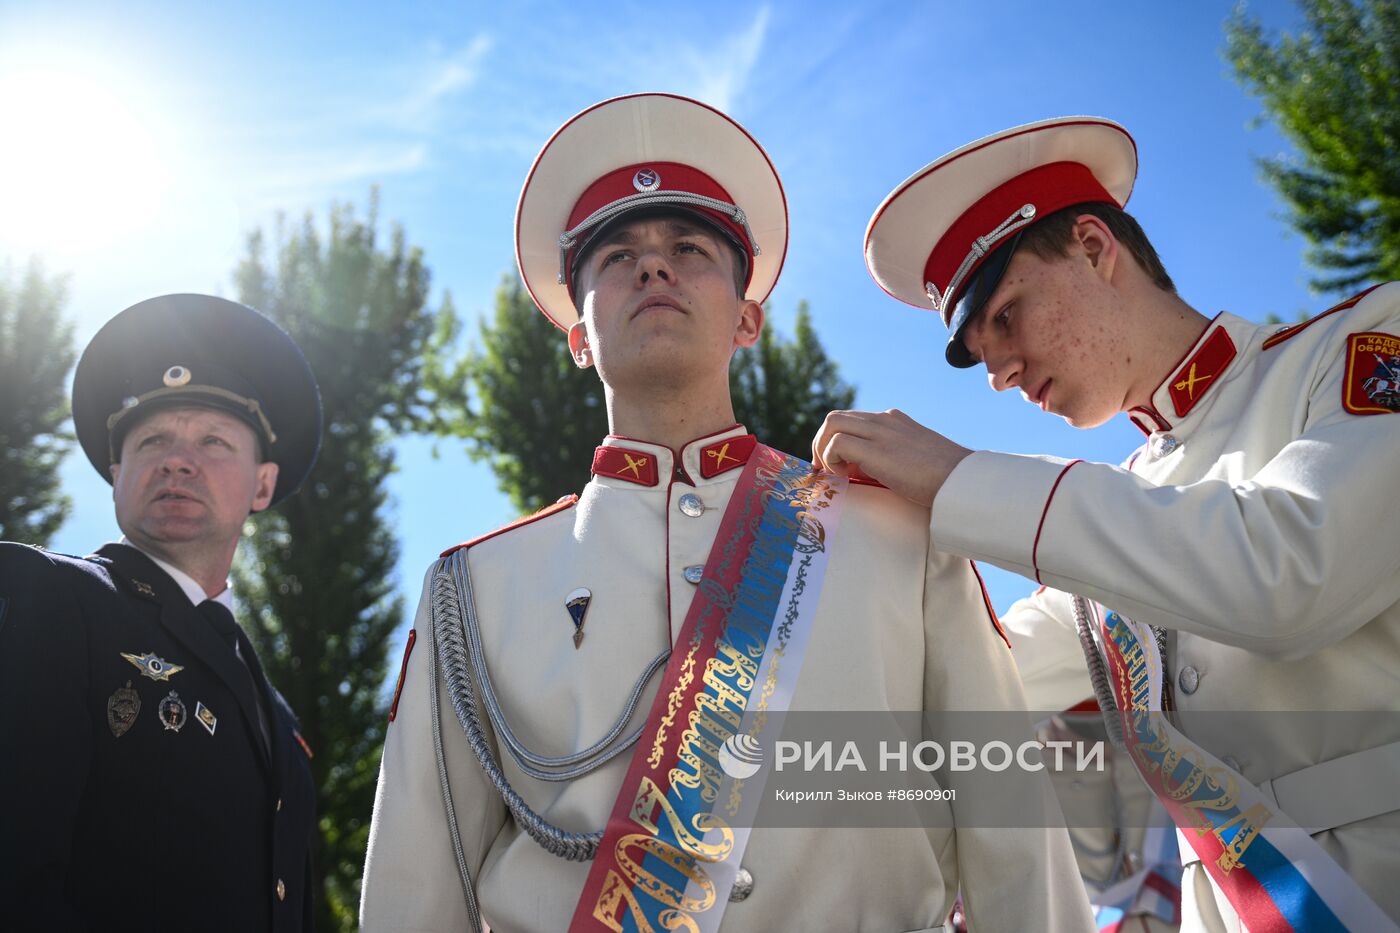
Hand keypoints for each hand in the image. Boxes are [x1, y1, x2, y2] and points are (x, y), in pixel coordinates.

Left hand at [811, 409, 972, 507]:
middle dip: (822, 443)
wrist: (961, 481)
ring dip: (823, 448)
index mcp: (893, 421)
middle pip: (835, 417)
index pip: (852, 420)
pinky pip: (837, 442)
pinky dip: (832, 459)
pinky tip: (845, 477)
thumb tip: (860, 472)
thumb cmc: (942, 478)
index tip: (834, 465)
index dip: (835, 441)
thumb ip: (890, 457)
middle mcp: (884, 420)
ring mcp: (881, 431)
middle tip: (825, 470)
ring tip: (834, 473)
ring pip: (832, 423)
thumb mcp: (913, 458)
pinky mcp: (877, 449)